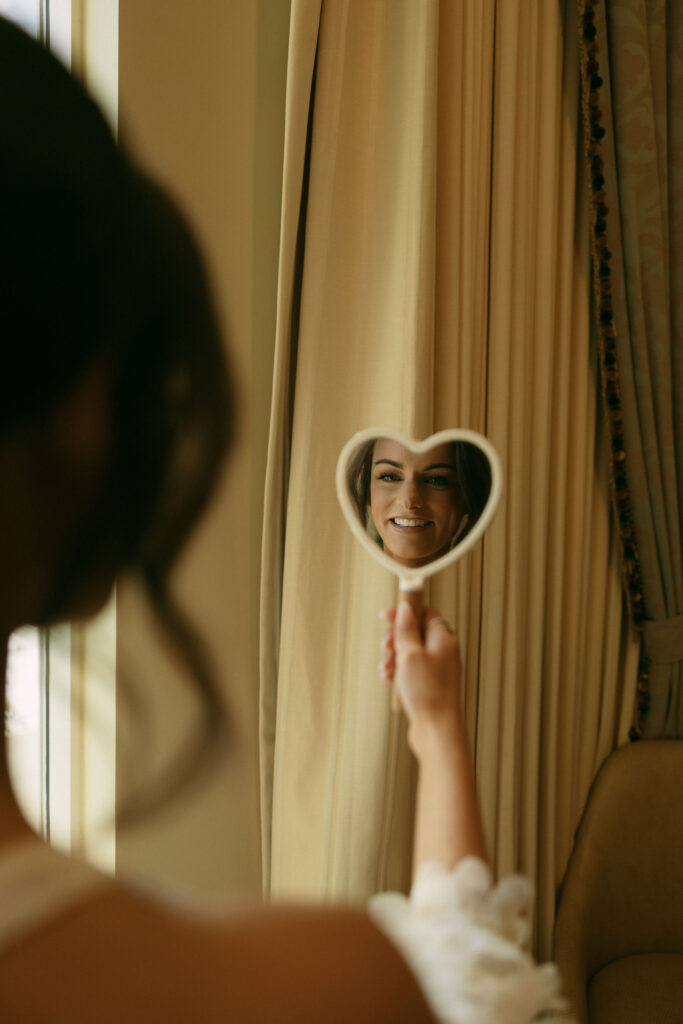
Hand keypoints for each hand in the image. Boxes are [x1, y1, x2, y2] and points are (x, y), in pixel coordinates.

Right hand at [380, 601, 462, 751]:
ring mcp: (437, 669)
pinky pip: (411, 671)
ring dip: (394, 659)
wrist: (437, 729)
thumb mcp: (410, 654)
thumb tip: (405, 609)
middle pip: (415, 633)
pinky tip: (390, 681)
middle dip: (396, 640)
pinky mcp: (430, 684)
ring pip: (410, 653)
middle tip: (386, 647)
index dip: (404, 613)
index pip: (424, 612)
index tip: (385, 617)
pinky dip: (399, 673)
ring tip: (387, 671)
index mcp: (444, 638)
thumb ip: (406, 629)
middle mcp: (443, 651)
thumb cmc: (428, 692)